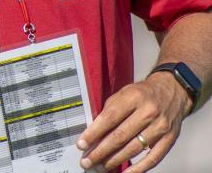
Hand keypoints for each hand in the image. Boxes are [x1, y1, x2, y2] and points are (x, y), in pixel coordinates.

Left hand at [76, 72, 191, 172]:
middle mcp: (148, 112)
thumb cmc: (143, 93)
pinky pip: (153, 158)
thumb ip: (109, 110)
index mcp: (133, 97)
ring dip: (115, 160)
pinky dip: (139, 168)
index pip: (109, 118)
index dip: (94, 133)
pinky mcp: (170, 139)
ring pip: (134, 148)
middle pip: (120, 136)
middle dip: (101, 151)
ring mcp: (160, 127)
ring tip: (101, 166)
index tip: (82, 144)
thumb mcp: (123, 93)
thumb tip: (94, 132)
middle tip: (88, 161)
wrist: (173, 91)